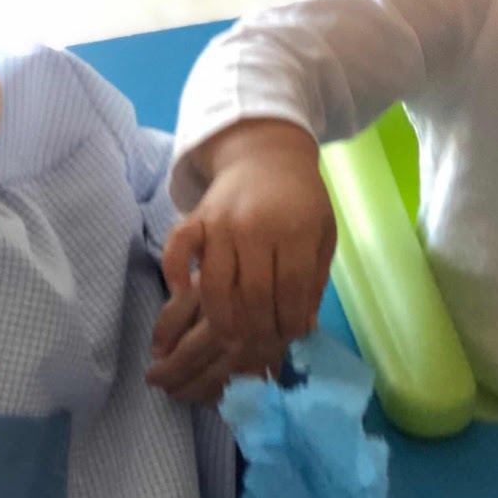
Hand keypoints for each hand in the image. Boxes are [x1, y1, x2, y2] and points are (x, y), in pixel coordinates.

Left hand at [146, 282, 289, 403]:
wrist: (279, 266)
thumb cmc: (231, 270)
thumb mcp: (196, 284)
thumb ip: (173, 315)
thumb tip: (158, 353)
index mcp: (221, 322)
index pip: (189, 355)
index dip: (168, 371)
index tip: (151, 377)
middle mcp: (245, 341)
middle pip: (210, 374)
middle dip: (185, 386)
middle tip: (166, 390)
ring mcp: (264, 352)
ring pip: (230, 383)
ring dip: (204, 393)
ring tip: (184, 392)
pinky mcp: (278, 355)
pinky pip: (251, 383)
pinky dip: (230, 391)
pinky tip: (215, 392)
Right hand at [163, 120, 335, 346]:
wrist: (267, 155)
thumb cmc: (301, 200)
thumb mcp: (322, 234)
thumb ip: (315, 279)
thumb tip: (302, 327)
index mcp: (295, 231)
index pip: (291, 290)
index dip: (289, 320)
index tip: (289, 334)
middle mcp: (255, 227)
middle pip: (252, 294)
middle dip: (258, 328)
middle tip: (260, 342)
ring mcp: (221, 223)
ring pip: (215, 284)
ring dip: (221, 318)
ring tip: (230, 337)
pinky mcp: (195, 218)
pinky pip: (177, 248)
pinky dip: (174, 271)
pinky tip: (183, 290)